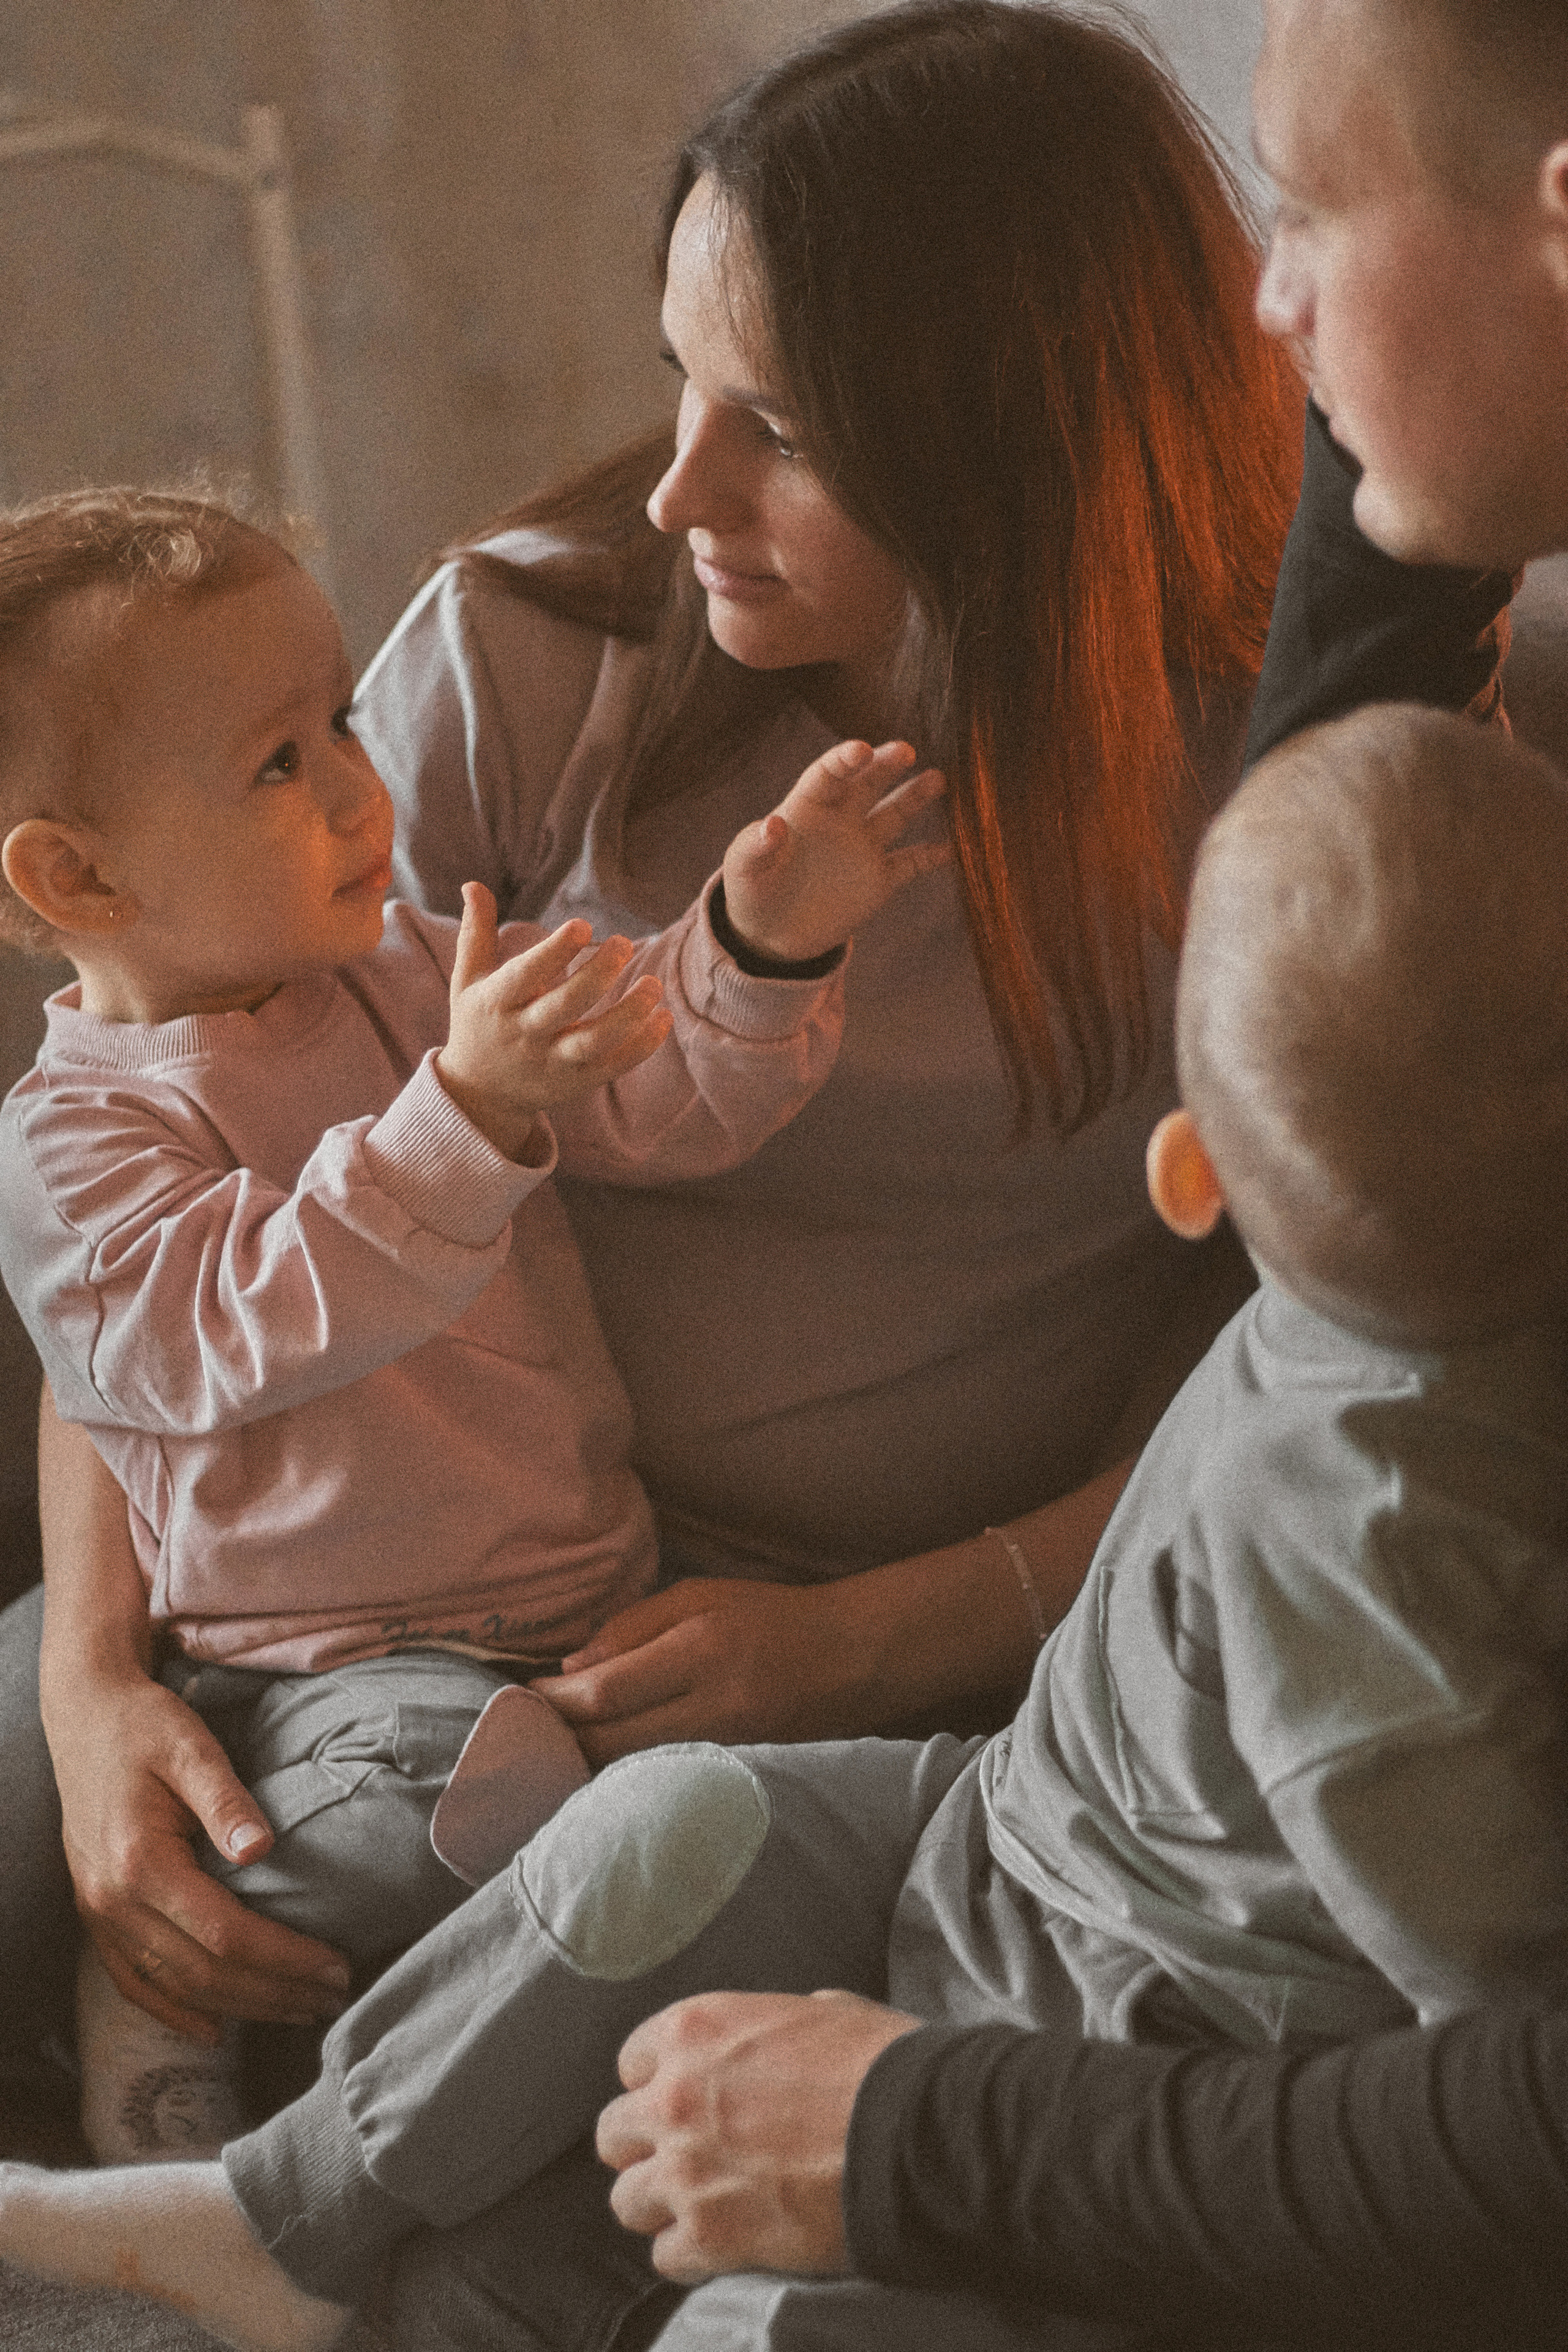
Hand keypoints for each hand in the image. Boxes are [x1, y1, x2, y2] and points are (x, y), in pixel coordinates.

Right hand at [52, 1663, 352, 2042]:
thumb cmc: (144, 1725)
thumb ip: (225, 1799)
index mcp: (140, 1863)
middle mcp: (112, 1901)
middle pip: (202, 1973)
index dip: (284, 1959)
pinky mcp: (96, 1913)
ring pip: (172, 1986)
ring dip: (237, 2008)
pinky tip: (212, 2028)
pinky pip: (133, 1980)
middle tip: (331, 1999)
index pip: (225, 1934)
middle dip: (272, 1994)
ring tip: (296, 2012)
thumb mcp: (190, 1747)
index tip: (335, 1966)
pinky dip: (174, 2010)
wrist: (84, 1715)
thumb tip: (262, 1848)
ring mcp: (99, 1913)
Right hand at [435, 884, 672, 1160]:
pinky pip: (613, 1066)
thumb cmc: (479, 1024)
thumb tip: (472, 883)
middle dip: (597, 975)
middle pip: (564, 1007)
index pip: (524, 975)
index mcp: (497, 1003)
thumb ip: (476, 933)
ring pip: (593, 1042)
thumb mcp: (468, 981)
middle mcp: (525, 1035)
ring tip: (654, 984)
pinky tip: (663, 1018)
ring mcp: (553, 1063)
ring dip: (628, 1014)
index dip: (554, 952)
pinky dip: (641, 1046)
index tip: (583, 925)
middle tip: (624, 943)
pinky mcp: (577, 1083)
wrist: (480, 1097)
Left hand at [529, 1578, 865, 1765]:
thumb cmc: (772, 1616)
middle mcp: (710, 1704)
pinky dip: (624, 1771)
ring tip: (551, 1751)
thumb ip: (633, 1628)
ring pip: (632, 1766)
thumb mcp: (702, 1596)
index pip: (606, 1690)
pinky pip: (662, 1773)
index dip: (554, 1702)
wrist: (853, 1658)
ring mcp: (723, 1744)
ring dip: (586, 1761)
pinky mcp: (731, 1767)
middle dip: (560, 1740)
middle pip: (611, 1740)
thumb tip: (572, 1669)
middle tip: (522, 1735)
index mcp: (699, 1649)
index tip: (520, 1699)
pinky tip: (600, 1764)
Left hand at [596, 1989, 922, 2281]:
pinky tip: (724, 2247)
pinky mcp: (710, 2235)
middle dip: (646, 2147)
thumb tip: (778, 2043)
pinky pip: (665, 2257)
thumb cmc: (879, 2061)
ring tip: (702, 2209)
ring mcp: (685, 2170)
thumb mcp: (823, 2010)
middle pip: (615, 2135)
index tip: (685, 2102)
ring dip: (661, 2205)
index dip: (661, 2084)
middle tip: (685, 2160)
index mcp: (696, 2030)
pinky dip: (691, 2256)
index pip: (633, 2062)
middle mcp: (673, 2097)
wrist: (913, 2128)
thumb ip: (773, 2027)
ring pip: (626, 2201)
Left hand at [722, 740, 948, 963]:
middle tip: (906, 750)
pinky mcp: (878, 879)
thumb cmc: (751, 890)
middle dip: (886, 764)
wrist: (769, 933)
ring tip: (938, 778)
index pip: (828, 774)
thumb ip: (755, 846)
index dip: (844, 760)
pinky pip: (911, 862)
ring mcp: (862, 847)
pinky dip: (933, 855)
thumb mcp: (743, 869)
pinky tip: (956, 846)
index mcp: (806, 807)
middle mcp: (840, 819)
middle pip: (867, 783)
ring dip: (916, 796)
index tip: (862, 749)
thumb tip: (772, 825)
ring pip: (895, 813)